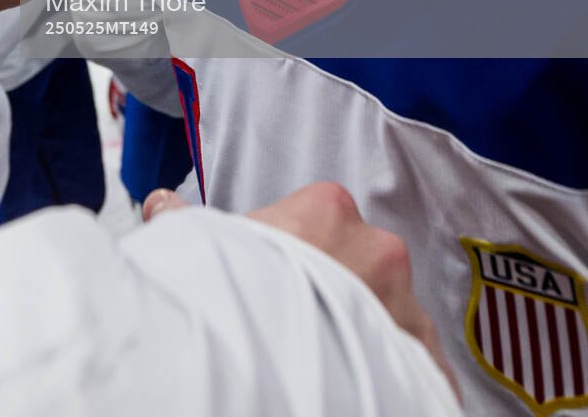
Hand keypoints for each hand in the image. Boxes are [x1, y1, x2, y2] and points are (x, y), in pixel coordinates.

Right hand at [144, 182, 457, 398]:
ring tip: (326, 357)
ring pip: (392, 313)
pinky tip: (361, 383)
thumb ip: (188, 222)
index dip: (292, 245)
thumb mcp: (199, 249)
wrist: (276, 376)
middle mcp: (379, 251)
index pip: (318, 215)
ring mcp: (408, 308)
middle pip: (361, 263)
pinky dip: (396, 371)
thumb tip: (161, 203)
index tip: (273, 273)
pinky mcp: (426, 363)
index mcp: (327, 210)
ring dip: (368, 330)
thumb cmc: (237, 302)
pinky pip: (418, 362)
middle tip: (297, 320)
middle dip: (337, 287)